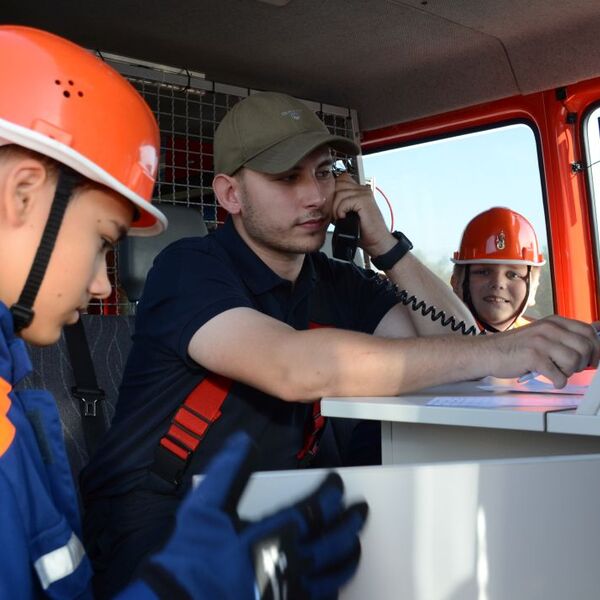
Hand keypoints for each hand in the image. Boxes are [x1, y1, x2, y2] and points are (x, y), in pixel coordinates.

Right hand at [142, 432, 367, 598]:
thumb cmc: (194, 557)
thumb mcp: (207, 506)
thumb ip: (230, 471)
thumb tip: (243, 443)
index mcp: (276, 534)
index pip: (317, 509)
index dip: (331, 493)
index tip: (337, 482)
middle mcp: (290, 564)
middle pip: (334, 542)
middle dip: (351, 523)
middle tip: (361, 511)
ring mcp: (291, 593)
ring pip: (333, 574)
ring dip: (348, 556)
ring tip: (356, 546)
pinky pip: (320, 599)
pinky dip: (332, 588)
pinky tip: (333, 584)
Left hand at [332, 173, 394, 257]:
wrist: (376, 241)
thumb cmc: (363, 231)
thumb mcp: (346, 215)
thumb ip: (338, 205)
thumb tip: (324, 202)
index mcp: (358, 190)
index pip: (339, 180)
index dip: (332, 192)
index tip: (332, 207)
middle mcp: (362, 189)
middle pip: (337, 184)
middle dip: (332, 200)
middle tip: (335, 214)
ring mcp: (364, 193)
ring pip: (339, 193)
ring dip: (335, 208)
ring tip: (340, 218)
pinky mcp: (364, 200)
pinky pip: (344, 201)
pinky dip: (340, 211)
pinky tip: (345, 218)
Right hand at [485, 315, 599, 387]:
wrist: (487, 352)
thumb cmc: (514, 347)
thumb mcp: (541, 334)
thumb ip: (563, 336)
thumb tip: (591, 341)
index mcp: (553, 322)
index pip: (588, 331)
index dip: (595, 348)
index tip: (592, 358)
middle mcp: (549, 329)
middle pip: (585, 347)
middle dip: (583, 362)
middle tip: (571, 367)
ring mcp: (541, 342)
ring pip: (575, 361)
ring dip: (569, 372)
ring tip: (556, 371)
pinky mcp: (533, 357)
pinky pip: (559, 375)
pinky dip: (558, 382)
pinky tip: (550, 378)